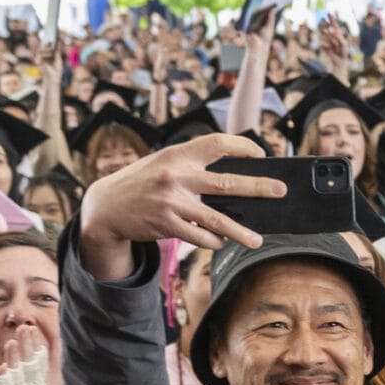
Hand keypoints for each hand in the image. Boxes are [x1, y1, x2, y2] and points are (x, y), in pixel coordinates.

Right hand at [78, 131, 279, 253]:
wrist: (105, 206)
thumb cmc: (142, 182)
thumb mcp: (162, 163)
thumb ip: (191, 166)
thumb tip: (233, 182)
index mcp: (177, 154)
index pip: (217, 143)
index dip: (242, 146)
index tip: (260, 154)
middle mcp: (176, 175)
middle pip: (227, 183)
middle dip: (258, 187)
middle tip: (279, 191)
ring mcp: (172, 201)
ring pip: (217, 219)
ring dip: (241, 231)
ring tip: (258, 239)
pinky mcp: (167, 224)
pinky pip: (200, 235)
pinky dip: (214, 240)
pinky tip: (222, 241)